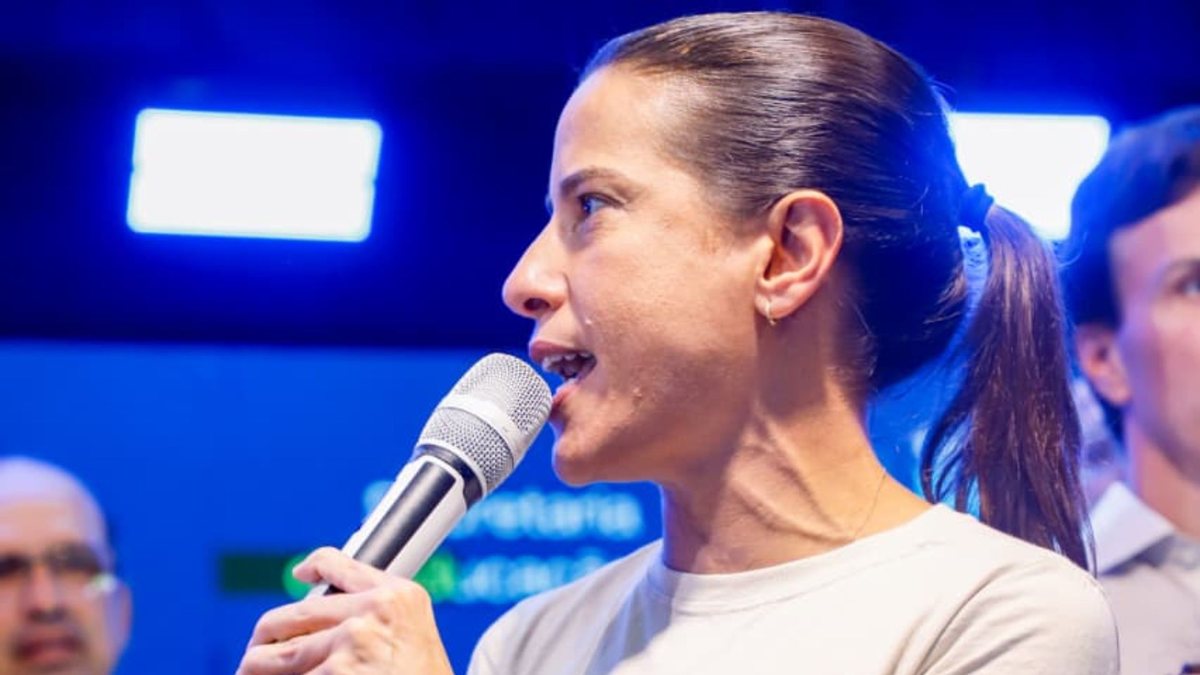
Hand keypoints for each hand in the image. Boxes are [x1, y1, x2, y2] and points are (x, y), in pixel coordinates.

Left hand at [237, 547, 453, 674]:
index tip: (301, 575)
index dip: (314, 568)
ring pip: (266, 660)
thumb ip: (374, 612)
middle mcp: (372, 614)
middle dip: (261, 646)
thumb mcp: (413, 635)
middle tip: (253, 664)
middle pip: (284, 618)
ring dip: (255, 674)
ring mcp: (349, 647)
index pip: (339, 565)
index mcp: (396, 597)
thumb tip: (309, 583)